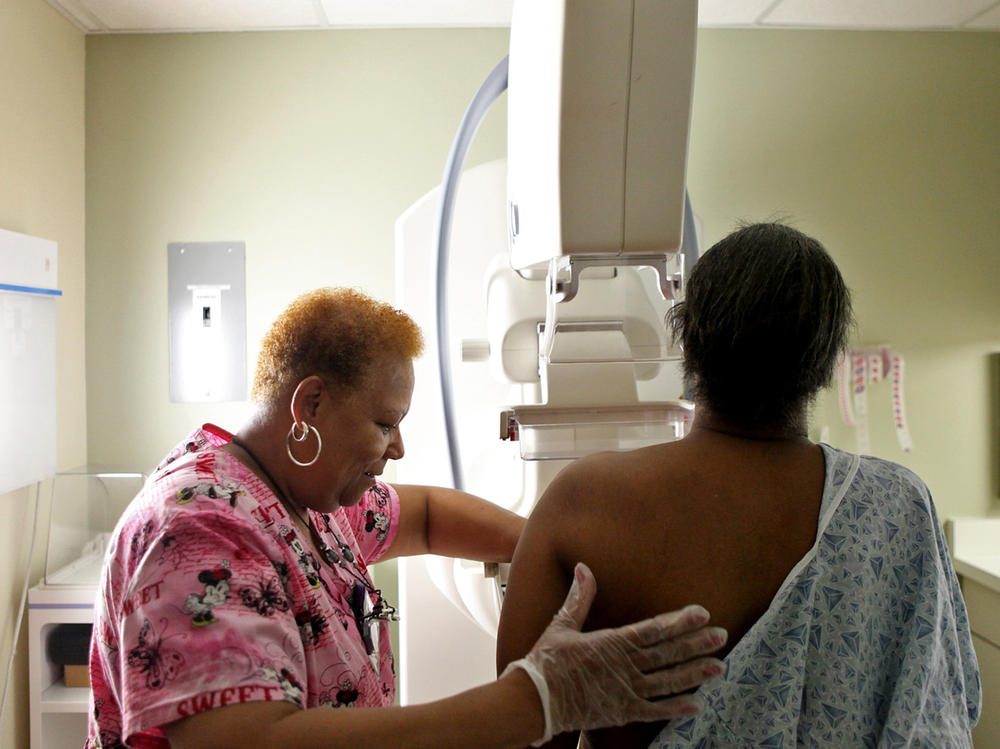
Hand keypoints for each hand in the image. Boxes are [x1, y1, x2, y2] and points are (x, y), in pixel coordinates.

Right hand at [502, 562, 726, 745]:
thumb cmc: (546, 661)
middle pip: (667, 653)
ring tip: (719, 666)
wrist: (534, 700)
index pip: (653, 629)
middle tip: (722, 635)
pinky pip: (655, 711)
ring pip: (667, 681)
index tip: (702, 613)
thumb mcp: (562, 624)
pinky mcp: (622, 713)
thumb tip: (584, 567)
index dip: (680, 621)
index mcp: (611, 642)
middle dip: (696, 643)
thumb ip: (579, 597)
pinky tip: (697, 703)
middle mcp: (623, 666)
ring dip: (694, 673)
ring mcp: (625, 691)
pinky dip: (676, 708)